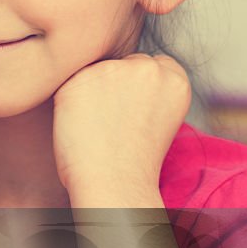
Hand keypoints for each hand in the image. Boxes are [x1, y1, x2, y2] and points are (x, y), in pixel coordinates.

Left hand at [52, 53, 190, 193]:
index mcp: (175, 78)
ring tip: (99, 127)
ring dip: (92, 90)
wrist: (115, 185)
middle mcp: (147, 67)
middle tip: (113, 122)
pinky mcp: (80, 78)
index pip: (152, 65)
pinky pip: (71, 85)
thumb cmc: (134, 162)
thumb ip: (150, 89)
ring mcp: (113, 70)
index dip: (138, 88)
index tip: (134, 111)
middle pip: (124, 63)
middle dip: (116, 84)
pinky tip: (81, 125)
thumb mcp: (160, 115)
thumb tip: (125, 74)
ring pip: (97, 71)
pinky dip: (71, 101)